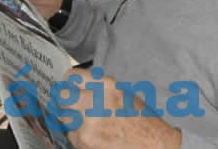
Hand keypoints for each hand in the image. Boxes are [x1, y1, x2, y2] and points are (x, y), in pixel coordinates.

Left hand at [63, 68, 181, 148]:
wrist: (155, 145)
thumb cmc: (141, 120)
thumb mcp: (121, 93)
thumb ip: (96, 87)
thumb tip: (74, 86)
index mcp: (105, 86)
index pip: (71, 76)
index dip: (69, 82)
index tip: (70, 87)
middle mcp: (94, 101)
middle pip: (62, 96)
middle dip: (65, 101)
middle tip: (72, 106)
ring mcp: (87, 123)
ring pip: (64, 117)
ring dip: (72, 120)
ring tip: (90, 124)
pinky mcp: (84, 141)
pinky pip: (72, 135)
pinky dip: (79, 135)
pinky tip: (96, 136)